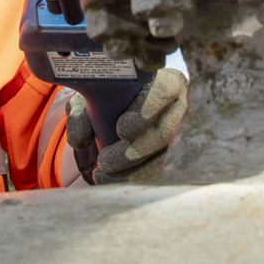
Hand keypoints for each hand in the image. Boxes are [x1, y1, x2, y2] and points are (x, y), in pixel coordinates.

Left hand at [65, 68, 187, 182]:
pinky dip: (133, 179)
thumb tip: (82, 140)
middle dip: (136, 150)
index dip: (146, 110)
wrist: (118, 111)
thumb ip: (82, 113)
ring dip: (132, 171)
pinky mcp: (175, 156)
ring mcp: (181, 135)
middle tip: (104, 160)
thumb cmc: (110, 97)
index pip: (164, 91)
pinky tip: (110, 181)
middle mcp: (180, 108)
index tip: (121, 129)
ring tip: (102, 174)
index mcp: (167, 83)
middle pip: (165, 132)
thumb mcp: (93, 97)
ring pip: (163, 157)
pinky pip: (158, 172)